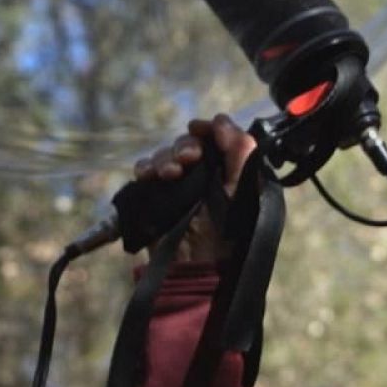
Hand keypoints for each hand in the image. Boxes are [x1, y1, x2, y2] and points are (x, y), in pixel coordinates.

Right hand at [132, 114, 258, 261]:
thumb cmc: (227, 234)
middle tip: (188, 159)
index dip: (207, 130)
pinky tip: (149, 176)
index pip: (215, 139)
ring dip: (165, 158)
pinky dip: (145, 168)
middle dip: (185, 146)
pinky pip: (144, 171)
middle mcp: (202, 175)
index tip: (200, 129)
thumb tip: (222, 119)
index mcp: (227, 172)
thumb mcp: (242, 191)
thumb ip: (240, 152)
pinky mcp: (155, 196)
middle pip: (187, 144)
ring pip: (164, 155)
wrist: (197, 267)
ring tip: (170, 174)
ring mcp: (177, 185)